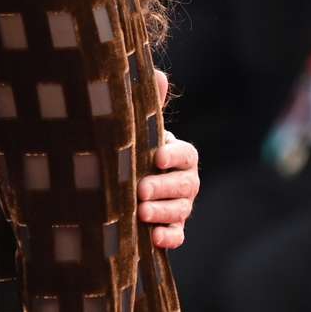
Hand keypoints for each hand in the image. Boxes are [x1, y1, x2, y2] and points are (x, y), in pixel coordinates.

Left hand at [137, 68, 198, 248]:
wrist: (124, 180)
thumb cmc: (133, 147)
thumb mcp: (138, 127)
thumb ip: (149, 105)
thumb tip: (157, 73)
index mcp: (179, 154)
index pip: (186, 154)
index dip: (174, 155)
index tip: (157, 157)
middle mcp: (185, 180)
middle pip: (185, 184)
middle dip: (164, 187)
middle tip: (141, 189)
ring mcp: (181, 205)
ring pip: (182, 210)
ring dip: (164, 212)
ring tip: (141, 212)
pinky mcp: (172, 227)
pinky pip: (178, 235)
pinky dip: (170, 237)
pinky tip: (154, 238)